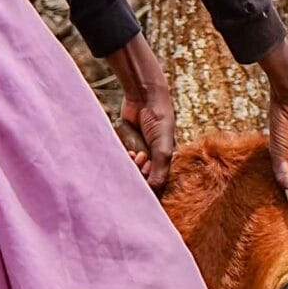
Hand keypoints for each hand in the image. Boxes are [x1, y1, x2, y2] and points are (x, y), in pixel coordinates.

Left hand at [106, 35, 174, 189]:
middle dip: (141, 172)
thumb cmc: (160, 120)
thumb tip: (154, 190)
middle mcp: (152, 158)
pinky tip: (130, 151)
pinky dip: (124, 158)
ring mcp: (138, 152)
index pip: (158, 180)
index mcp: (165, 159)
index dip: (152, 182)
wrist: (143, 98)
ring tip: (135, 154)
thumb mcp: (163, 147)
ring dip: (132, 164)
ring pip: (131, 170)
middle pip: (143, 177)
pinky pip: (121, 159)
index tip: (149, 177)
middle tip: (142, 159)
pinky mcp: (125, 146)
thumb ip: (160, 169)